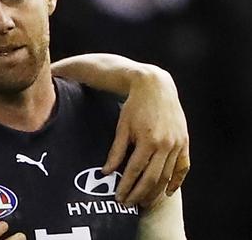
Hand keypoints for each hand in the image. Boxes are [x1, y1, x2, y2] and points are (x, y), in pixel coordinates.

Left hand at [102, 67, 189, 206]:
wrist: (155, 87)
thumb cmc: (134, 106)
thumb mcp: (122, 127)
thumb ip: (116, 150)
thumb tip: (106, 171)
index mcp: (148, 140)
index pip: (135, 171)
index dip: (126, 186)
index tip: (118, 197)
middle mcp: (166, 144)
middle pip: (152, 178)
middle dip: (139, 194)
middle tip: (128, 204)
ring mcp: (178, 144)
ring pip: (167, 175)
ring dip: (156, 191)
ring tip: (144, 202)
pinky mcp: (184, 142)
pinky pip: (183, 167)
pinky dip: (177, 181)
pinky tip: (168, 192)